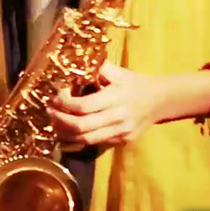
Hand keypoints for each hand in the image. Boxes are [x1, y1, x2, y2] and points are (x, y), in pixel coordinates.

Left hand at [45, 62, 165, 149]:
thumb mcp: (117, 71)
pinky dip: (76, 138)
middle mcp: (118, 118)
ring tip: (54, 122)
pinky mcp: (120, 141)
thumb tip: (71, 67)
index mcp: (116, 98)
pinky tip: (67, 130)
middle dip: (60, 120)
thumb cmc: (135, 83)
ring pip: (85, 139)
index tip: (55, 96)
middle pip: (81, 126)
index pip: (84, 106)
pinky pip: (94, 143)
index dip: (64, 103)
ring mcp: (120, 132)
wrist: (160, 101)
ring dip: (65, 132)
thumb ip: (96, 69)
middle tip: (49, 110)